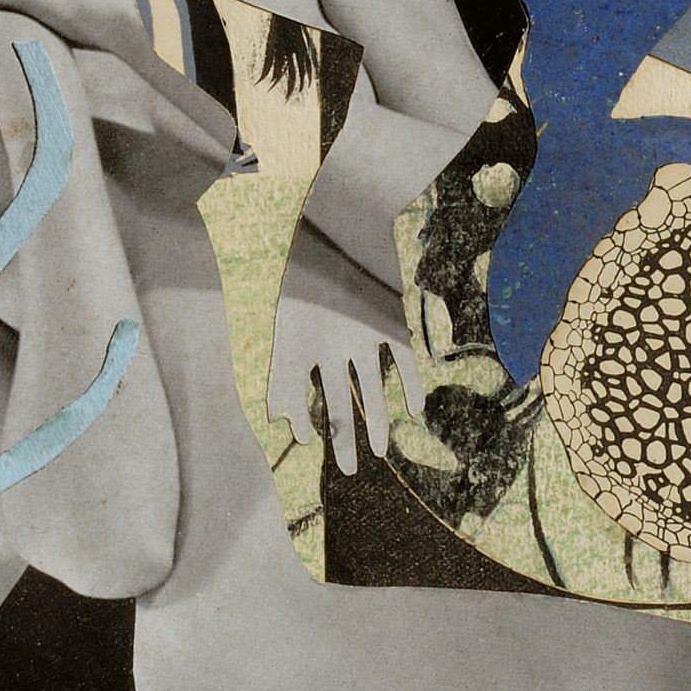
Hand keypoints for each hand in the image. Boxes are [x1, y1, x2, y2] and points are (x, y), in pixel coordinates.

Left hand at [266, 229, 423, 474]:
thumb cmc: (306, 261)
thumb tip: (276, 409)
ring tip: (379, 452)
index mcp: (295, 338)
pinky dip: (410, 386)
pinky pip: (403, 363)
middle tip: (350, 472)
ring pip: (372, 393)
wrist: (343, 218)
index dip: (302, 422)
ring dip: (377, 425)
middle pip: (336, 405)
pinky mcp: (391, 322)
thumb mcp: (284, 307)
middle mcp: (329, 345)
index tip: (307, 441)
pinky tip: (414, 409)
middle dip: (342, 442)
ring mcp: (363, 336)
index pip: (295, 395)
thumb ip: (282, 359)